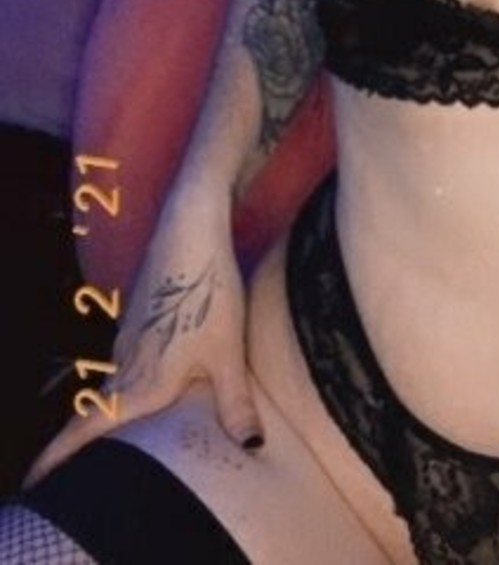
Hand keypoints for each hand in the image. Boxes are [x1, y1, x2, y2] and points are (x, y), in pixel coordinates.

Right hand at [24, 192, 259, 484]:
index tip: (34, 479)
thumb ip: (234, 404)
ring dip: (107, 411)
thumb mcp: (228, 353)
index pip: (87, 427)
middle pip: (94, 411)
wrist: (190, 230)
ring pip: (112, 385)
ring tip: (111, 437)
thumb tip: (252, 447)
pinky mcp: (139, 317)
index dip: (57, 456)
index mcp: (141, 383)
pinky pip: (125, 362)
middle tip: (70, 471)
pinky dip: (126, 383)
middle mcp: (126, 363)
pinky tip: (145, 384)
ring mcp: (129, 337)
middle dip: (80, 442)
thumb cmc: (209, 293)